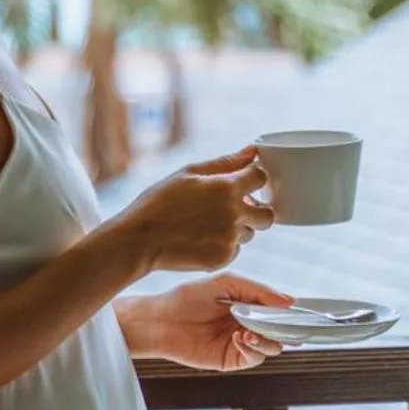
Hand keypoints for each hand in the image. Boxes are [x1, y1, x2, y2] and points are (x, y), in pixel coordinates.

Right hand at [117, 144, 273, 275]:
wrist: (140, 239)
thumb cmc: (160, 201)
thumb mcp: (188, 173)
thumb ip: (225, 162)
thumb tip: (252, 150)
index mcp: (226, 188)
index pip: (261, 177)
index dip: (253, 177)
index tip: (242, 181)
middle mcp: (233, 214)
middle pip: (268, 213)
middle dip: (257, 208)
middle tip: (235, 207)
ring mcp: (229, 239)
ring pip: (250, 232)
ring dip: (237, 227)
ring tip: (207, 223)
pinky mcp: (223, 259)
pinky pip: (235, 249)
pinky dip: (223, 244)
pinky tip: (200, 238)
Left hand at [127, 275, 292, 371]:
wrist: (161, 320)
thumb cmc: (187, 297)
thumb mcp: (225, 283)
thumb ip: (258, 291)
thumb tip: (288, 300)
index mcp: (247, 305)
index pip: (278, 310)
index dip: (290, 312)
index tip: (301, 310)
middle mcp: (247, 324)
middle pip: (280, 331)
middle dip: (285, 328)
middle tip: (284, 323)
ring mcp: (240, 343)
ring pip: (272, 347)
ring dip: (269, 338)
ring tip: (252, 330)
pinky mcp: (231, 359)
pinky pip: (254, 357)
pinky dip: (253, 348)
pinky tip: (241, 337)